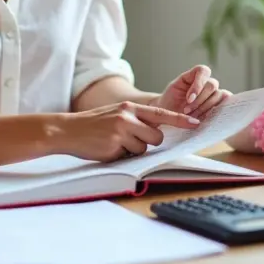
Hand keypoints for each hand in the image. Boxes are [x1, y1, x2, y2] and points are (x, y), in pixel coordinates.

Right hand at [55, 102, 200, 161]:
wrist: (67, 130)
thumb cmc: (92, 124)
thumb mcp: (115, 114)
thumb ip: (134, 119)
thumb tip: (154, 133)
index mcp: (129, 107)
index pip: (161, 114)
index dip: (180, 120)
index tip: (196, 124)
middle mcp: (127, 116)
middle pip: (156, 136)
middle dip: (148, 143)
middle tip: (130, 141)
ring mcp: (121, 131)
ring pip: (143, 148)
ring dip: (132, 150)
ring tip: (114, 143)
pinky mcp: (114, 146)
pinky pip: (129, 156)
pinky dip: (121, 156)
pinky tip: (107, 149)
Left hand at [151, 65, 230, 118]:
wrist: (170, 118)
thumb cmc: (169, 105)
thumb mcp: (170, 94)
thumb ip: (181, 92)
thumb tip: (192, 99)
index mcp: (194, 76)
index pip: (203, 71)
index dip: (199, 84)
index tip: (189, 99)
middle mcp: (206, 84)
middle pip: (212, 85)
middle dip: (200, 100)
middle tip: (187, 111)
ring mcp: (214, 95)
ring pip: (220, 95)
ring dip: (206, 107)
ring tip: (193, 117)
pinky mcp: (219, 106)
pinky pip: (226, 105)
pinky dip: (217, 112)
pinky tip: (205, 119)